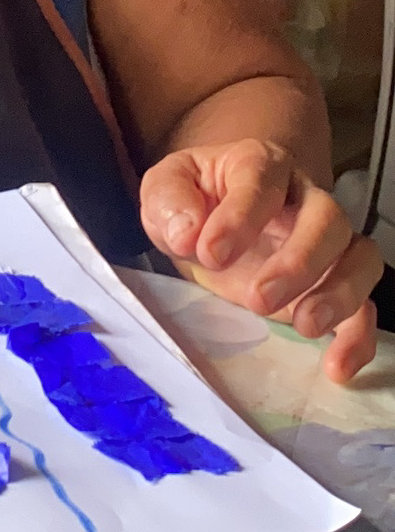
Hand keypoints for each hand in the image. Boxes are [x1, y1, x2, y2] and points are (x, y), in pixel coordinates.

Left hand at [139, 138, 383, 382]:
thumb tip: (187, 233)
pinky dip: (358, 337)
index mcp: (259, 166)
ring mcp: (326, 243)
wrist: (212, 219)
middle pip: (328, 218)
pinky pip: (365, 307)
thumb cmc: (194, 202)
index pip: (262, 181)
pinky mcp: (333, 285)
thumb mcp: (166, 189)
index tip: (210, 253)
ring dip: (340, 293)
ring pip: (360, 256)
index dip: (241, 217)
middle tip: (259, 298)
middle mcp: (304, 199)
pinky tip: (336, 366)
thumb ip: (169, 200)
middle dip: (298, 261)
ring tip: (305, 326)